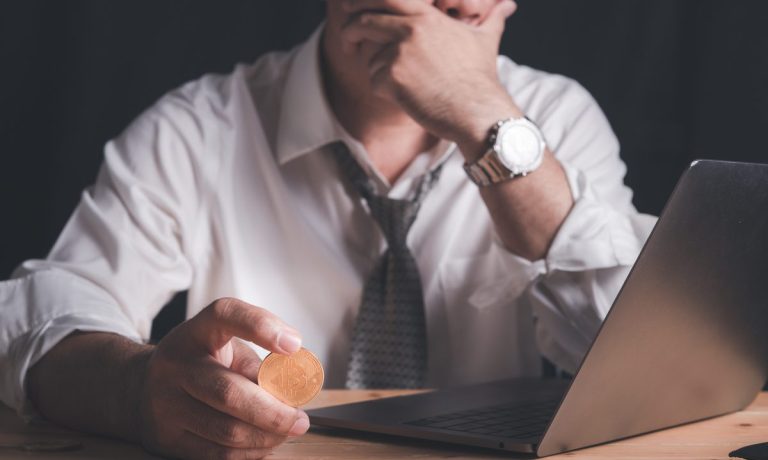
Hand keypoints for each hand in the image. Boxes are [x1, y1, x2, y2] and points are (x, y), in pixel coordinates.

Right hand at [138, 298, 308, 459]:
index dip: (261, 326)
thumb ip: (255, 364)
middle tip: (300, 419)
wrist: (141, 389)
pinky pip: (217, 454)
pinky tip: (265, 444)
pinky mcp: (167, 438)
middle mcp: (174, 365)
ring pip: (227, 430)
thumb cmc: (201, 365)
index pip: (224, 315)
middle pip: (229, 392)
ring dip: (266, 436)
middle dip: (273, 412)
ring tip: (286, 431)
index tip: (293, 345)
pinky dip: (250, 452)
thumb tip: (290, 393)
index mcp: (194, 333)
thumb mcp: (225, 350)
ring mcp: (165, 405)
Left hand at [340, 0, 521, 156]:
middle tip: (347, 42)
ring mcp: (400, 52)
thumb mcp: (485, 40)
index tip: (351, 8)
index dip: (363, 1)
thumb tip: (507, 6)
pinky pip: (374, 81)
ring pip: (370, 58)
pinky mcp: (392, 77)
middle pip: (365, 21)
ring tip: (408, 86)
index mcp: (428, 17)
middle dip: (350, 31)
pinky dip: (385, 92)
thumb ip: (490, 18)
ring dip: (380, 73)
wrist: (478, 112)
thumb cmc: (481, 79)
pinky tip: (408, 98)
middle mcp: (411, 29)